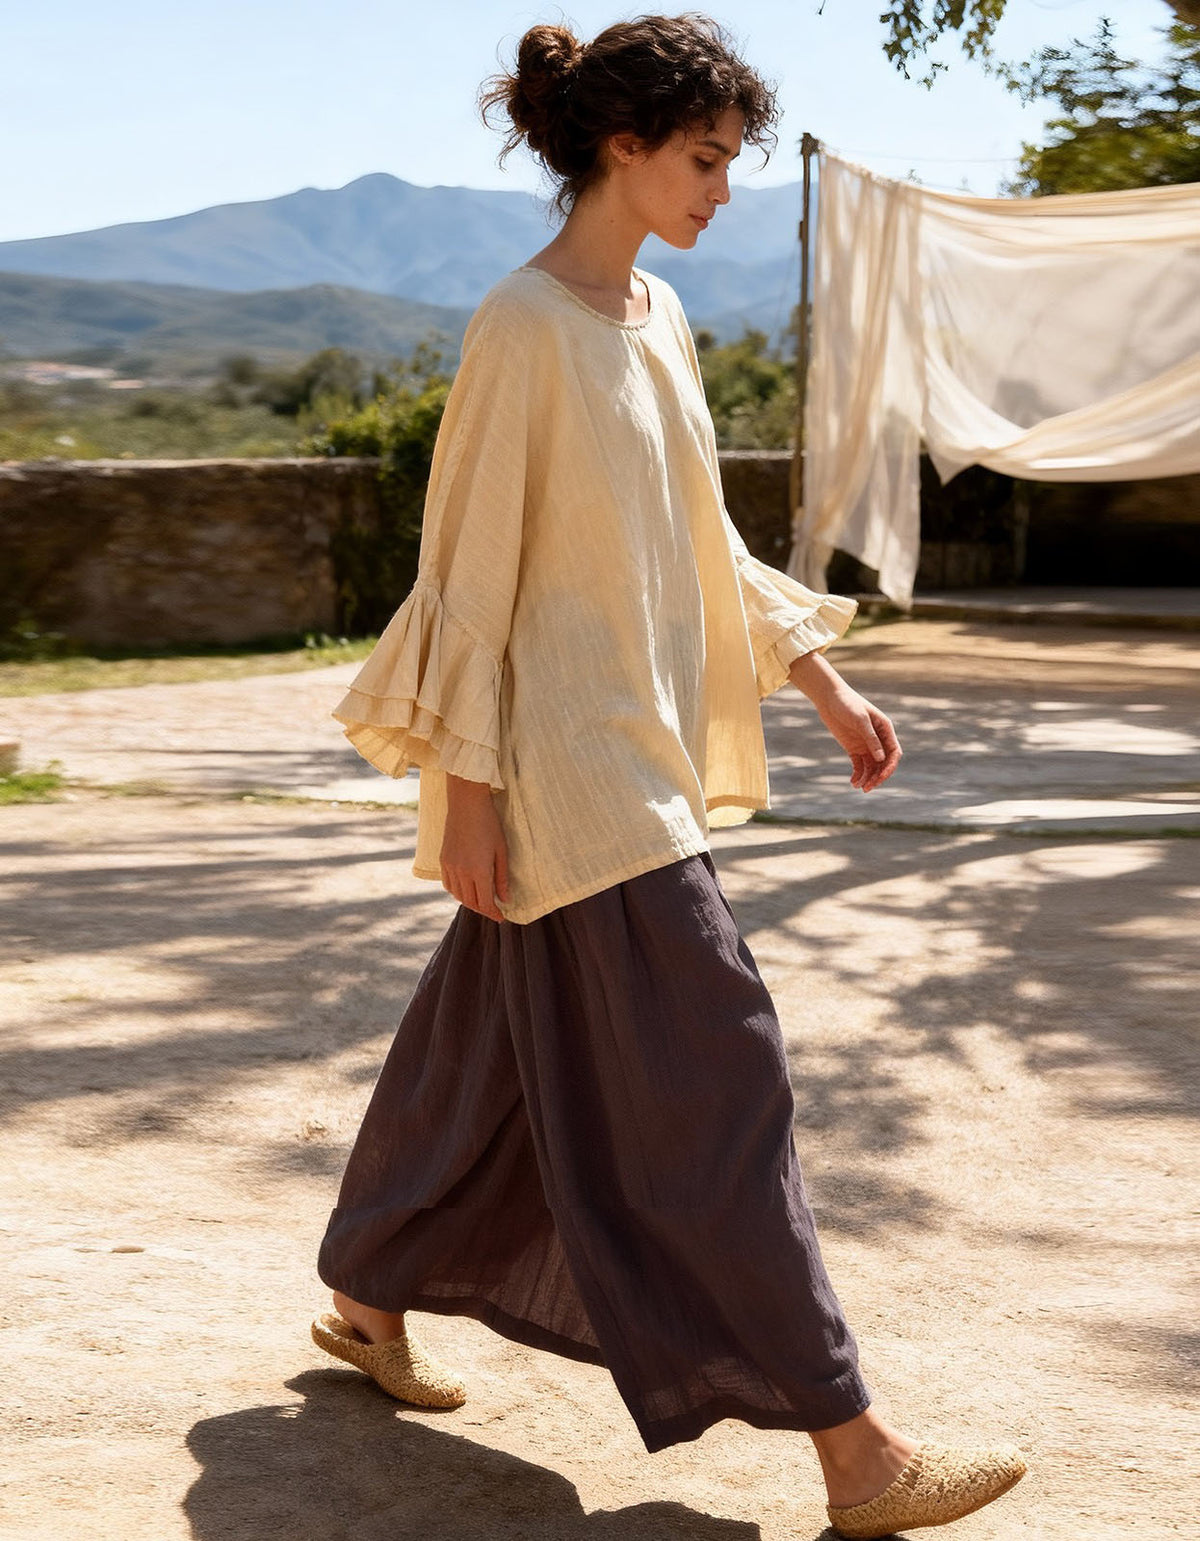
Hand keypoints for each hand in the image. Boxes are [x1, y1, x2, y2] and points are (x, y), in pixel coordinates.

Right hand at [441, 775, 510, 919]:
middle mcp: (461, 872)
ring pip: (458, 895)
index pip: (485, 902)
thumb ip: (502, 877)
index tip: (501, 917)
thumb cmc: (489, 824)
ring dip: (470, 902)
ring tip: (482, 901)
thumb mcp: (501, 851)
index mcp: (479, 871)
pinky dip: (457, 892)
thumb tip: (505, 899)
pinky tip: (466, 890)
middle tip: (494, 910)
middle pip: (471, 902)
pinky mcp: (443, 860)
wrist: (466, 804)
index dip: (493, 913)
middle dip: (483, 909)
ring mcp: (450, 866)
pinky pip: (448, 885)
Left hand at [813, 684, 901, 791]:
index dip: (890, 767)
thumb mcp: (860, 720)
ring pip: (872, 766)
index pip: (894, 753)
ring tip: (858, 787)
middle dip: (878, 776)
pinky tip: (853, 782)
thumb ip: (871, 738)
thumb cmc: (847, 703)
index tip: (881, 777)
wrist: (829, 698)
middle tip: (868, 787)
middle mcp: (878, 739)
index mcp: (885, 730)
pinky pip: (859, 765)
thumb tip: (881, 758)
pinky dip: (858, 774)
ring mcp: (866, 744)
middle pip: (883, 763)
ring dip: (868, 778)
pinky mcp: (854, 748)